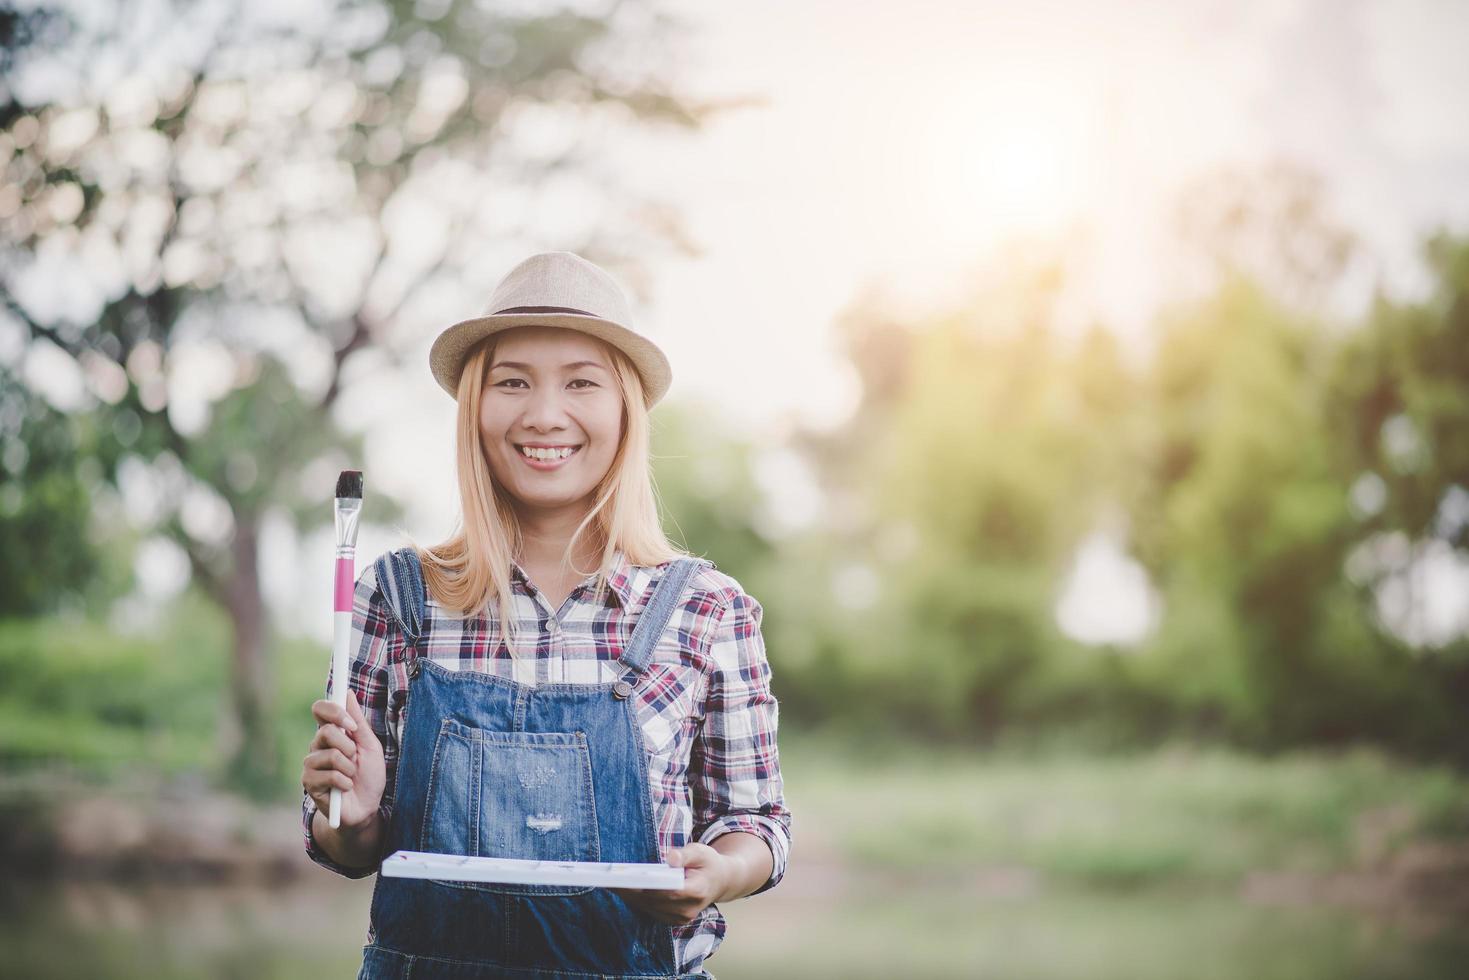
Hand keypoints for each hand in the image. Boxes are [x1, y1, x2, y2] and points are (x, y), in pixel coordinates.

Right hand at [301, 688, 385, 829]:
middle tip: (355, 758)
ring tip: (351, 776)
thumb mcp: (370, 746)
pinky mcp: (309, 783)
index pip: (320, 710)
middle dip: (348, 745)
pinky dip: (344, 782)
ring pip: (329, 755)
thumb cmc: (369, 776)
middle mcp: (318, 746)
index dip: (333, 711)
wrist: (366, 808)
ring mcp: (311, 764)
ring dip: (349, 767)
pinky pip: (329, 775)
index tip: (351, 723)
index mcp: (332, 734)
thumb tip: (348, 693)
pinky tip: (345, 788)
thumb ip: (358, 721)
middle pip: (326, 731)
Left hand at [611, 843, 731, 925]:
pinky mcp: (670, 920)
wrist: (719, 882)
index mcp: (697, 891)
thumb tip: (670, 858)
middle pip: (653, 900)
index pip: (669, 891)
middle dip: (631, 889)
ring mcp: (679, 918)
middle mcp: (687, 910)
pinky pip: (648, 910)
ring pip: (647, 907)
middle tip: (609, 877)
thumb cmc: (708, 863)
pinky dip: (634, 899)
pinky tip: (620, 888)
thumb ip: (686, 854)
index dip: (648, 885)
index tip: (629, 877)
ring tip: (608, 881)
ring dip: (628, 895)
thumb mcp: (701, 851)